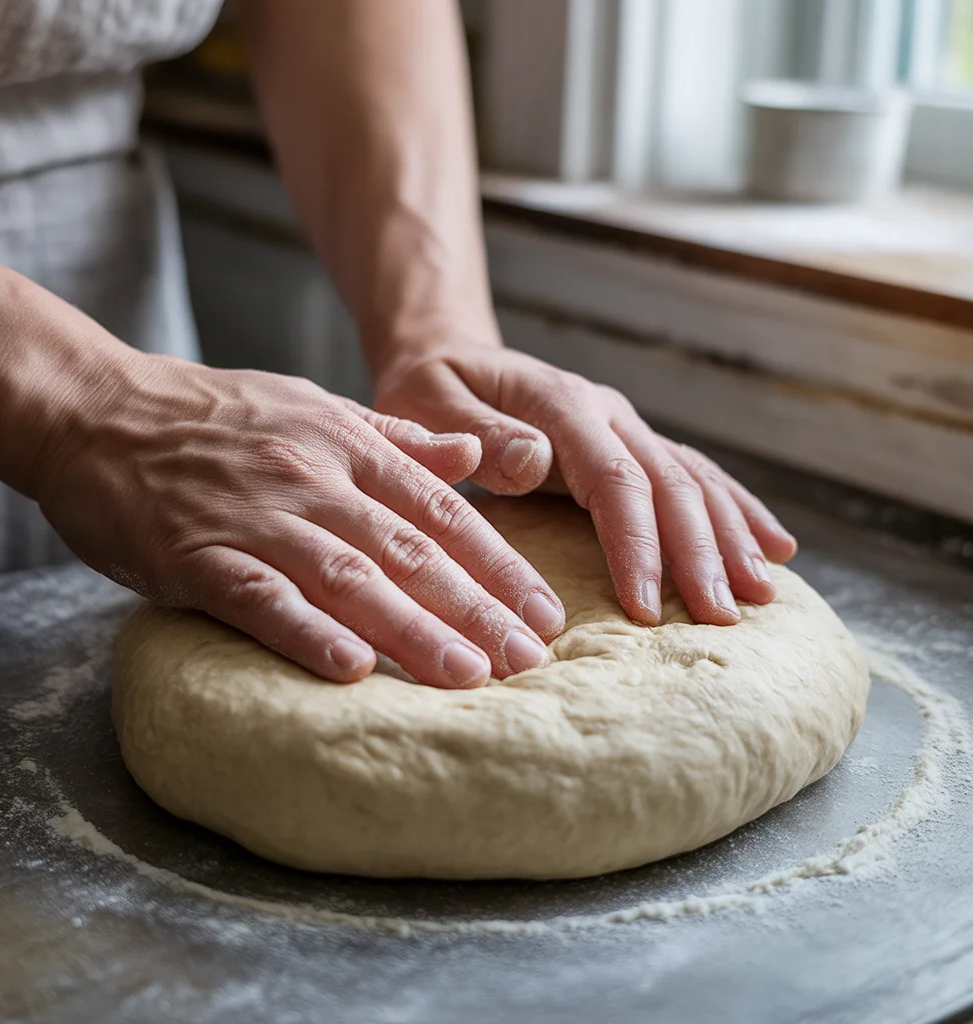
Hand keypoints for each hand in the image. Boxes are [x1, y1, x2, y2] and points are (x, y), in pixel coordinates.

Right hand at [36, 356, 566, 686]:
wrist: (97, 410)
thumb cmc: (213, 416)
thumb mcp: (315, 406)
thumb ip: (398, 438)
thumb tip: (475, 454)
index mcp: (348, 445)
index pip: (443, 512)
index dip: (500, 565)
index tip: (545, 613)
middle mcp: (313, 478)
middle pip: (411, 550)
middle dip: (477, 608)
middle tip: (530, 659)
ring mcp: (256, 516)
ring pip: (349, 576)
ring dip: (414, 628)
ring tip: (470, 677)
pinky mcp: (196, 554)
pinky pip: (259, 597)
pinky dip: (307, 632)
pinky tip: (353, 669)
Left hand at [374, 344, 796, 626]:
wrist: (447, 352)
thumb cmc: (430, 388)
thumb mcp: (426, 402)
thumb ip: (473, 432)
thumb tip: (535, 460)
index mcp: (561, 405)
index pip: (614, 479)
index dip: (637, 544)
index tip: (648, 607)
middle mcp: (605, 411)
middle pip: (669, 482)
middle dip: (700, 552)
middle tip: (722, 618)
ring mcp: (623, 425)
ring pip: (694, 479)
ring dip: (730, 536)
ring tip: (762, 593)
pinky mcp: (629, 443)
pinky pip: (694, 475)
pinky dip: (735, 510)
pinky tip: (773, 546)